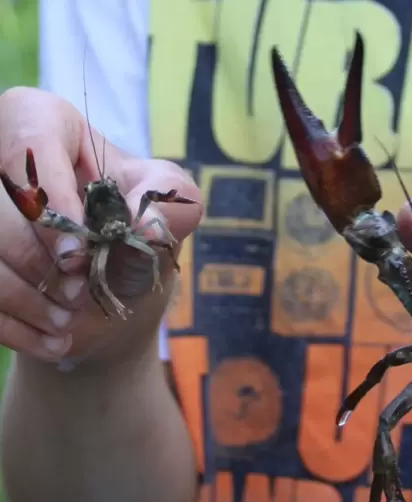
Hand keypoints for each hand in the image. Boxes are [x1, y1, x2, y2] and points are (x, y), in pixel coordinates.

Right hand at [0, 87, 202, 367]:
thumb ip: (171, 202)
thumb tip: (140, 219)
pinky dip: (12, 325)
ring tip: (68, 323)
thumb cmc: (133, 228)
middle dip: (35, 256)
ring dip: (22, 295)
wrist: (105, 282)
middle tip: (77, 292)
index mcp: (42, 122)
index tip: (76, 254)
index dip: (51, 199)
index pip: (30, 142)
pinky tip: (52, 344)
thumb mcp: (168, 208)